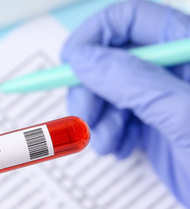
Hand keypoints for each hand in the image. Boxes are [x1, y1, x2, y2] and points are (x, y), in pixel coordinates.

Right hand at [61, 0, 189, 208]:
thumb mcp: (184, 118)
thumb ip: (134, 82)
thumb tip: (83, 59)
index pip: (132, 19)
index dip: (95, 36)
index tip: (70, 66)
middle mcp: (176, 68)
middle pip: (113, 56)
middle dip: (91, 87)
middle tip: (84, 117)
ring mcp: (167, 98)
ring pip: (110, 90)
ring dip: (97, 117)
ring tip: (108, 143)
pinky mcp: (159, 125)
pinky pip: (118, 118)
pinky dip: (109, 134)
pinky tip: (121, 150)